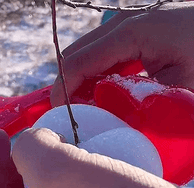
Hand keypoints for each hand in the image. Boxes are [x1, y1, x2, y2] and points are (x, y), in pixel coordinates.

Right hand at [51, 2, 193, 106]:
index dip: (64, 89)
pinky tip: (99, 92)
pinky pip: (98, 53)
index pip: (79, 62)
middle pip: (74, 55)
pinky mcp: (129, 32)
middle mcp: (121, 24)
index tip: (61, 114)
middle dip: (67, 85)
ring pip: (84, 54)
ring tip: (84, 106)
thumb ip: (135, 101)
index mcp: (130, 33)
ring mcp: (124, 25)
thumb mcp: (176, 88)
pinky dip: (92, 74)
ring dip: (79, 80)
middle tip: (71, 113)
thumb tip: (101, 114)